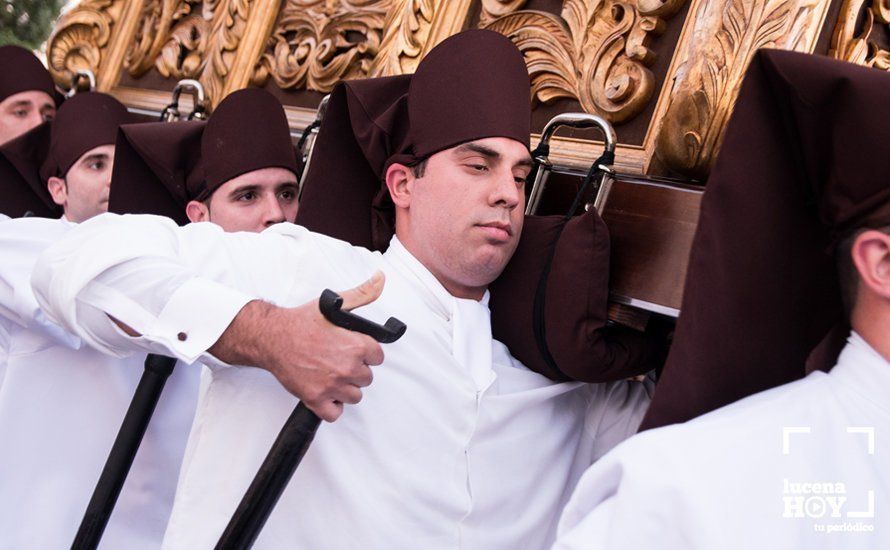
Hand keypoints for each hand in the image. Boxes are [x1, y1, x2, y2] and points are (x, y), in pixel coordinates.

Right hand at [209, 272, 386, 420]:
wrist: (272, 337)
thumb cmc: (301, 322)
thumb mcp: (335, 304)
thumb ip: (363, 294)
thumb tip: (380, 279)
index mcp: (356, 345)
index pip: (378, 357)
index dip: (366, 353)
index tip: (354, 350)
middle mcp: (347, 367)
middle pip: (367, 378)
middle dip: (355, 370)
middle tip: (338, 360)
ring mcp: (332, 385)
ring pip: (354, 396)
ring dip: (345, 388)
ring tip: (331, 375)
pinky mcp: (315, 399)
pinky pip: (335, 413)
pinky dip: (332, 407)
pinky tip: (326, 393)